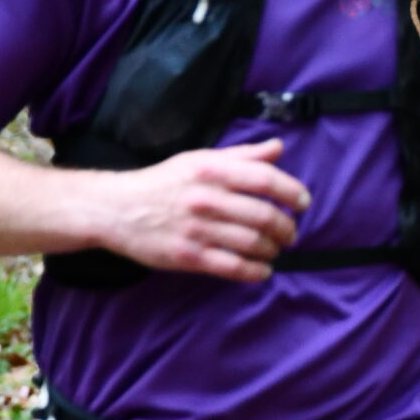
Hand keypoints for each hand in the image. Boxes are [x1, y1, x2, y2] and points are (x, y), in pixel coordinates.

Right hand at [102, 138, 310, 282]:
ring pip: (252, 243)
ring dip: (273, 249)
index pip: (265, 179)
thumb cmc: (163, 182)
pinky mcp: (189, 256)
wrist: (116, 209)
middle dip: (286, 227)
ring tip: (275, 249)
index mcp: (210, 169)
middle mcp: (205, 198)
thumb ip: (241, 156)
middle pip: (263, 215)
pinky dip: (256, 271)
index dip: (292, 191)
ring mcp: (197, 230)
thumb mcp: (199, 159)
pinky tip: (263, 269)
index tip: (303, 202)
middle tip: (290, 232)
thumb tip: (278, 148)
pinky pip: (233, 267)